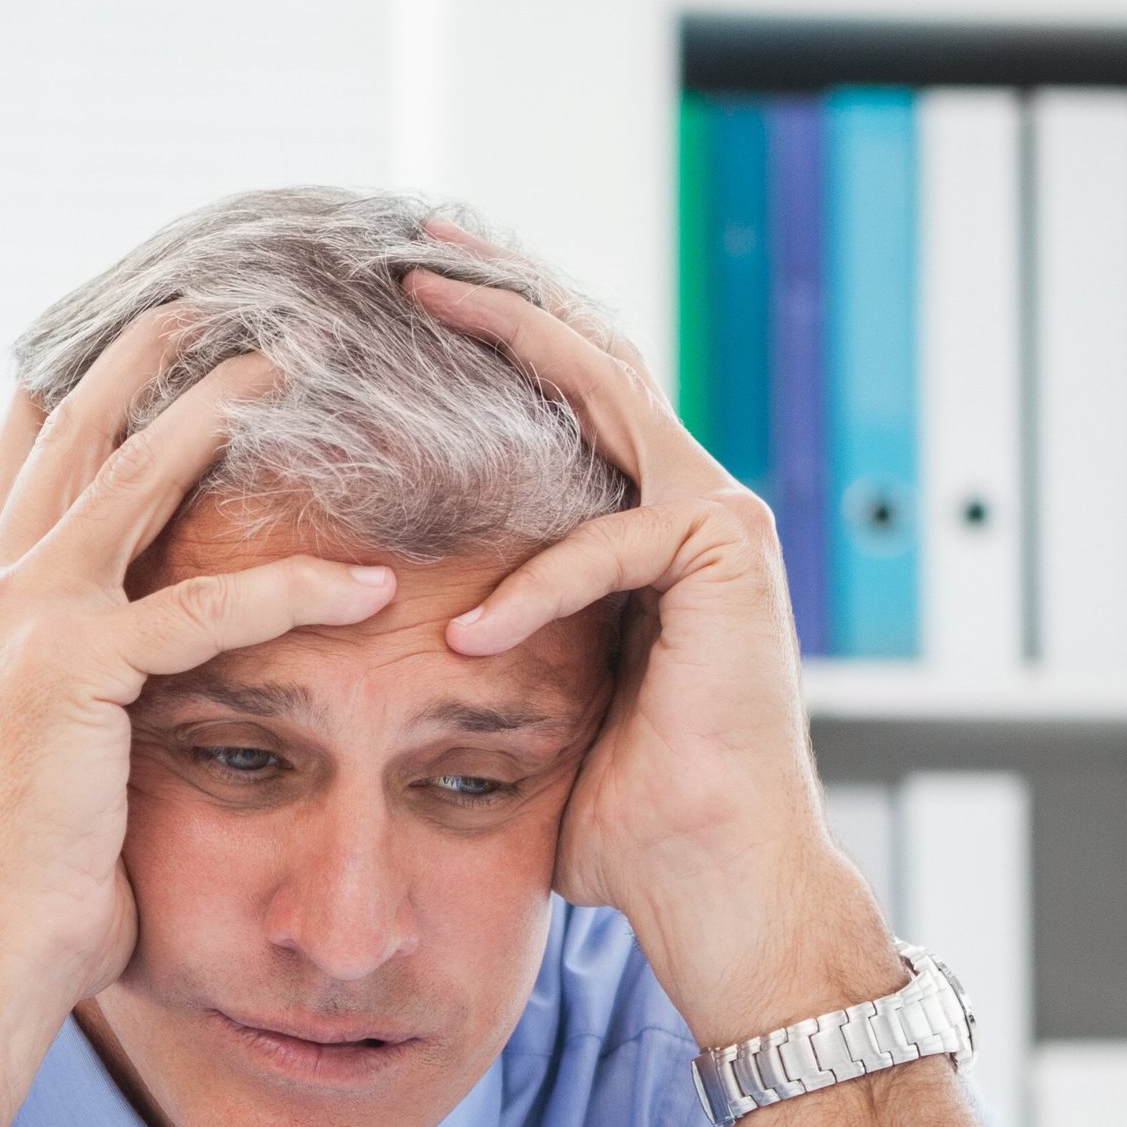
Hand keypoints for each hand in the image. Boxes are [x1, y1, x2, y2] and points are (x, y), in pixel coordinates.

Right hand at [0, 309, 396, 1022]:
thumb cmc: (29, 881)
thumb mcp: (36, 753)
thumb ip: (64, 686)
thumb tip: (116, 667)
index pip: (20, 468)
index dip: (66, 396)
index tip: (116, 336)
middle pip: (72, 437)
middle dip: (142, 360)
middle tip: (206, 301)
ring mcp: (24, 623)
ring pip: (134, 481)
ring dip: (216, 413)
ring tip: (289, 368)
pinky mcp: (77, 671)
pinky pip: (204, 609)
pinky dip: (291, 592)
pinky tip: (368, 588)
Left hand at [408, 264, 894, 1045]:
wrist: (710, 880)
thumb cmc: (624, 817)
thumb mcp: (535, 705)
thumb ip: (499, 644)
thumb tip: (396, 634)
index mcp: (649, 531)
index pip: (569, 404)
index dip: (498, 340)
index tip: (412, 292)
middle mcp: (693, 506)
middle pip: (591, 363)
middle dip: (501, 296)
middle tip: (413, 245)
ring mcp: (719, 523)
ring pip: (607, 397)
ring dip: (513, 342)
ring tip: (424, 304)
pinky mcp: (729, 559)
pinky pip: (609, 547)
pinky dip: (536, 591)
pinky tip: (475, 638)